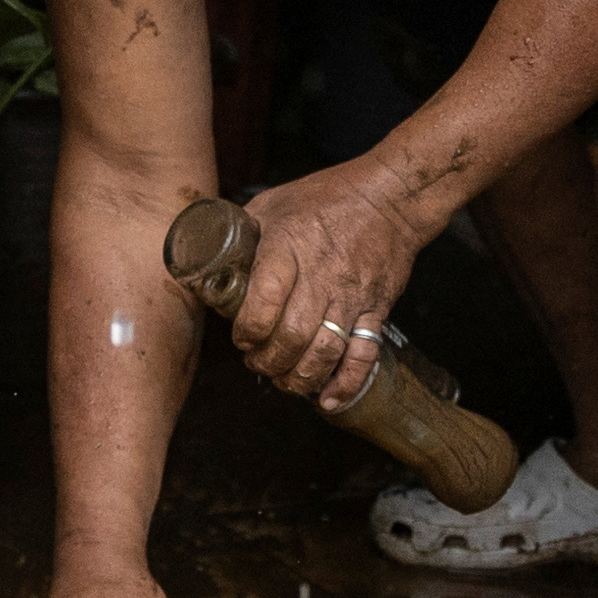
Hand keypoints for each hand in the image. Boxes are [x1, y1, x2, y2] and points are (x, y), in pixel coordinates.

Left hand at [224, 162, 419, 413]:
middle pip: (291, 337)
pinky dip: (345, 384)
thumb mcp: (273, 204)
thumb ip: (242, 234)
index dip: (247, 331)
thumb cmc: (326, 198)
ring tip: (285, 379)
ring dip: (299, 378)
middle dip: (268, 362)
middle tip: (257, 363)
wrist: (390, 197)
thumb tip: (207, 257)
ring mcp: (350, 296)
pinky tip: (327, 399)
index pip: (263, 303)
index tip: (241, 338)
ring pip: (324, 353)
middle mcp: (320, 276)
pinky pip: (363, 355)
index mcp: (289, 248)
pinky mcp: (376, 309)